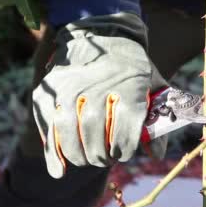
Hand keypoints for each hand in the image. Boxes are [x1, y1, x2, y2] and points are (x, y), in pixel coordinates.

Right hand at [32, 14, 152, 177]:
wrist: (102, 36)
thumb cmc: (132, 68)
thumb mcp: (154, 86)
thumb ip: (157, 120)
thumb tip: (156, 155)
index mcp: (128, 85)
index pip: (125, 129)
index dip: (125, 149)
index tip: (125, 153)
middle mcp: (96, 86)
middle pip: (95, 132)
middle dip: (101, 155)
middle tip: (106, 158)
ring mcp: (69, 88)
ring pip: (69, 132)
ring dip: (79, 156)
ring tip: (89, 160)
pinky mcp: (48, 93)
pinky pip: (48, 128)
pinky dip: (52, 154)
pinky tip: (59, 171)